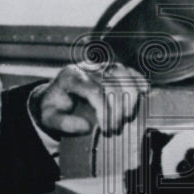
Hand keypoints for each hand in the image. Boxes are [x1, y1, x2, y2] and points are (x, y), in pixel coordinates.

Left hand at [30, 63, 147, 137]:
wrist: (52, 98)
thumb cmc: (52, 108)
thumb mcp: (50, 119)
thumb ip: (64, 124)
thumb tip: (86, 126)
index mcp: (69, 78)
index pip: (93, 90)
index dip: (104, 110)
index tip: (107, 127)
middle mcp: (84, 68)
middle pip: (110, 82)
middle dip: (118, 107)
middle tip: (117, 126)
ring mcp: (97, 67)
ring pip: (121, 72)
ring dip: (131, 94)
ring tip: (128, 115)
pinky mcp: (107, 69)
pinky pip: (126, 70)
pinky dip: (137, 80)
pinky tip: (143, 92)